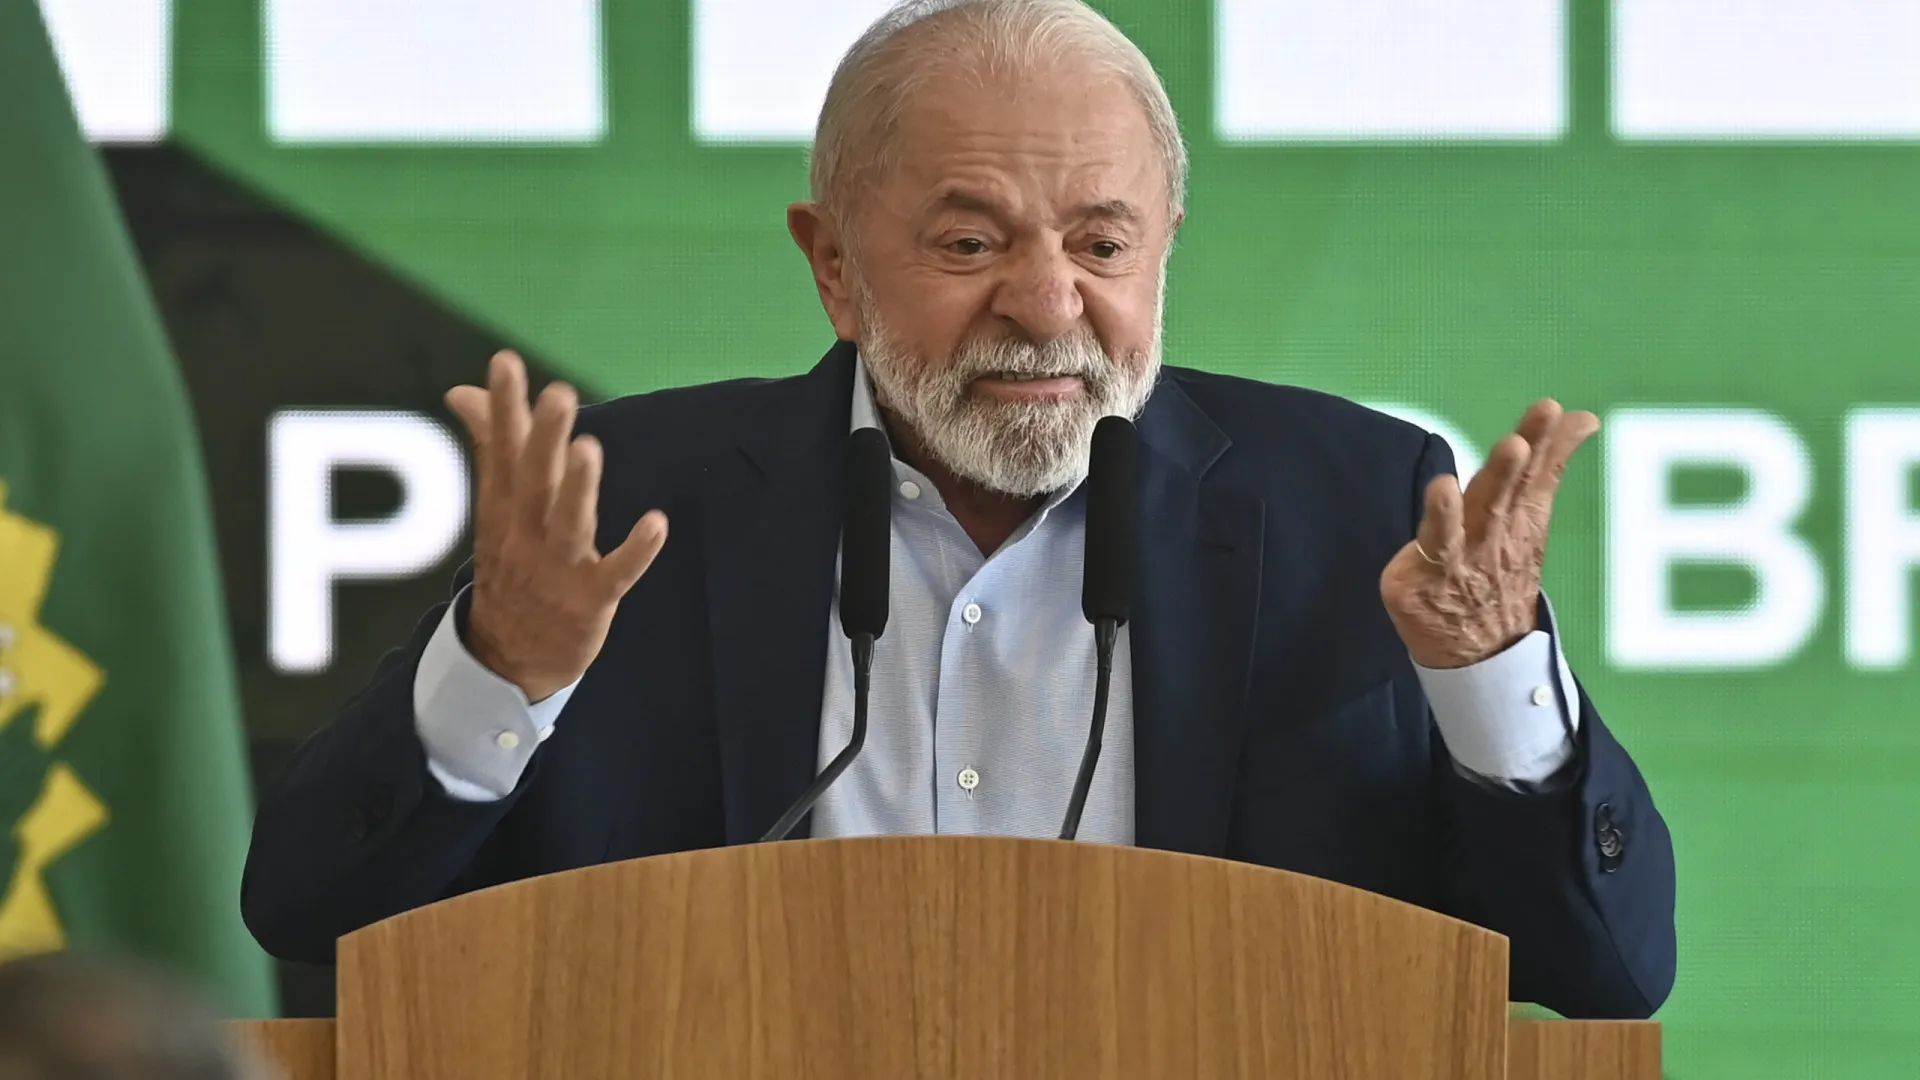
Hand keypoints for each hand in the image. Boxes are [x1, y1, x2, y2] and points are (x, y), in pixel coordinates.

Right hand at [444, 350, 667, 700]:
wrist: (507, 660)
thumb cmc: (513, 567)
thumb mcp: (496, 508)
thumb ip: (491, 444)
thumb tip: (460, 391)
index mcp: (505, 509)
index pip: (504, 450)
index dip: (504, 407)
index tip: (505, 362)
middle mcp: (527, 534)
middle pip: (534, 481)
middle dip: (544, 437)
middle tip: (558, 393)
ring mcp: (558, 568)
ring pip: (568, 523)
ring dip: (579, 488)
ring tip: (588, 449)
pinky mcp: (591, 600)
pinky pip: (616, 573)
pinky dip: (636, 551)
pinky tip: (657, 523)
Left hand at [1380, 399, 1598, 668]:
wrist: (1482, 652)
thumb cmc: (1499, 568)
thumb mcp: (1530, 517)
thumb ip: (1549, 464)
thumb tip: (1584, 417)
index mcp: (1518, 518)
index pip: (1532, 474)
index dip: (1543, 443)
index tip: (1550, 410)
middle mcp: (1491, 537)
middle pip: (1502, 499)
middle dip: (1510, 470)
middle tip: (1518, 442)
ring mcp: (1456, 563)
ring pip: (1466, 525)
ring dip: (1471, 498)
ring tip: (1476, 467)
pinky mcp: (1416, 581)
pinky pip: (1425, 554)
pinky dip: (1436, 524)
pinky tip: (1440, 490)